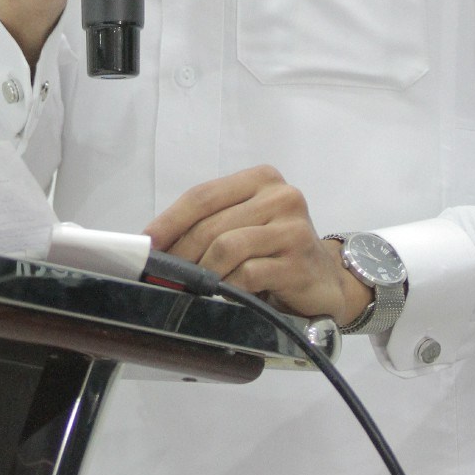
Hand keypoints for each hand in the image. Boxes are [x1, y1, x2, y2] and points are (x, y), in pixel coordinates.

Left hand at [145, 165, 372, 325]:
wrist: (326, 280)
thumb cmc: (277, 252)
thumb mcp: (245, 226)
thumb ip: (211, 223)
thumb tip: (157, 243)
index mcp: (261, 179)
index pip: (203, 195)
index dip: (170, 219)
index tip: (147, 242)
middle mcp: (280, 196)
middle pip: (212, 223)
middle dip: (181, 253)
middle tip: (164, 274)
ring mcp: (293, 228)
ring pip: (227, 247)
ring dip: (202, 272)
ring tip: (190, 287)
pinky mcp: (299, 261)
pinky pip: (248, 274)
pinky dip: (226, 287)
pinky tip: (219, 295)